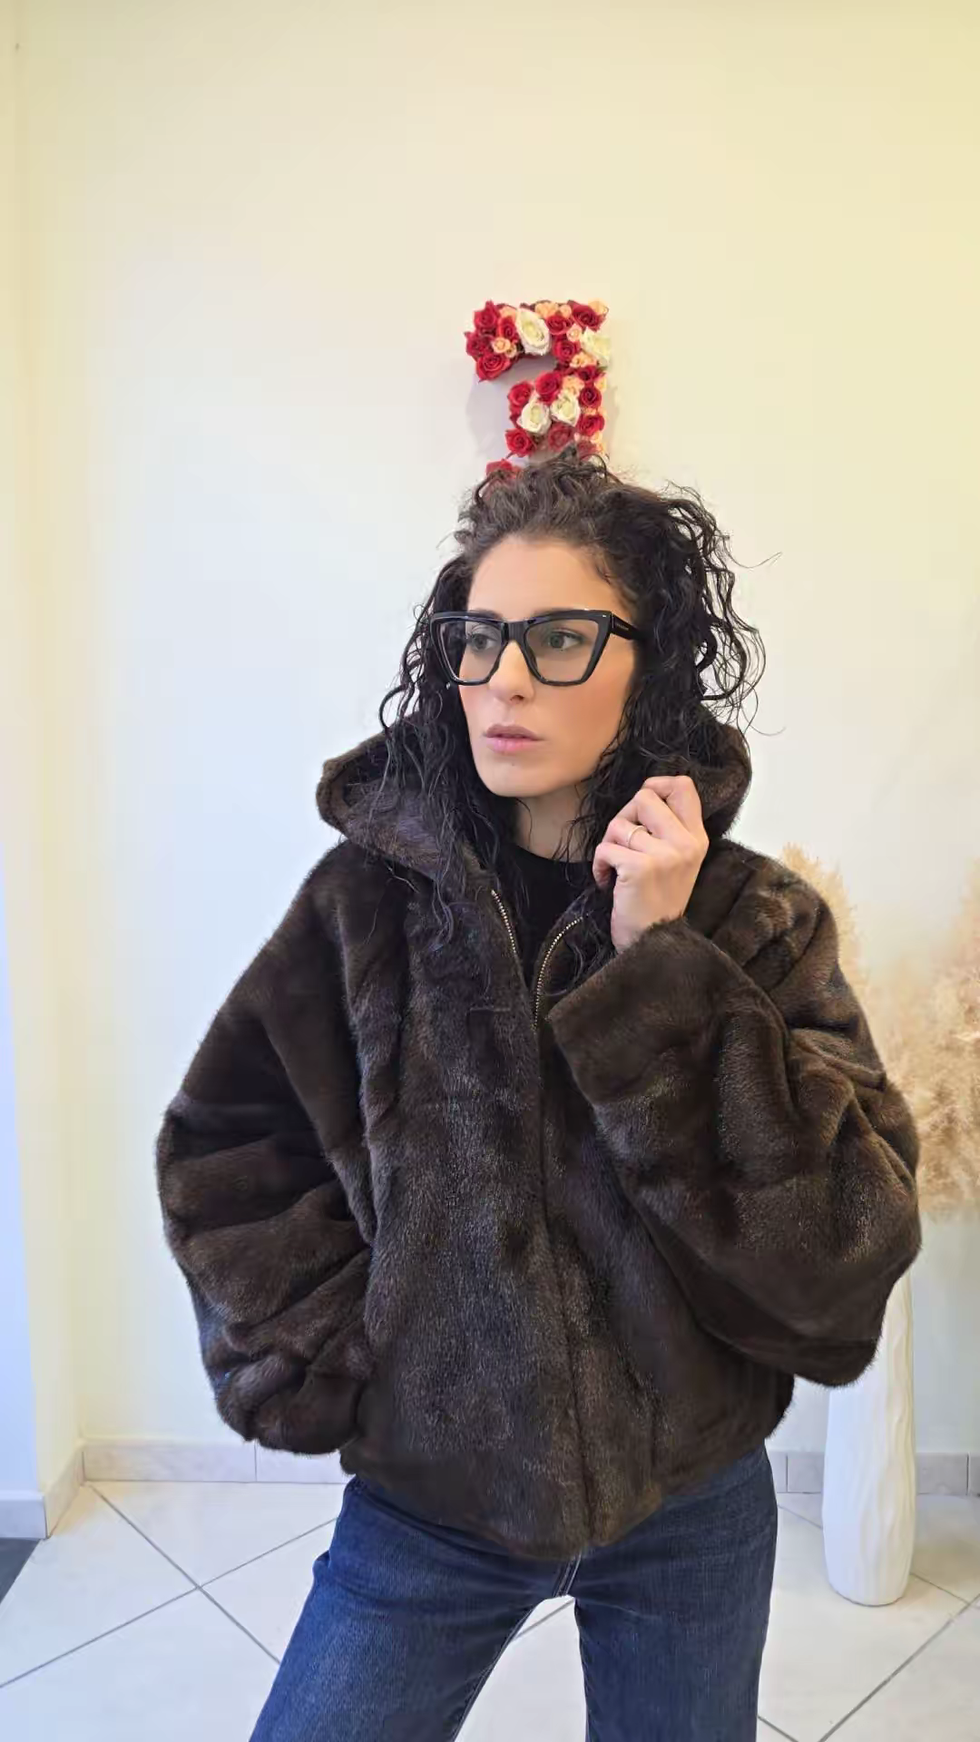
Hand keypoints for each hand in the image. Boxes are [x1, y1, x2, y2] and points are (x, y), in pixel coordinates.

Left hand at [594, 776, 708, 952]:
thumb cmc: (657, 900)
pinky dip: (599, 865)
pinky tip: (607, 882)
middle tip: (624, 845)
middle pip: (644, 798)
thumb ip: (668, 828)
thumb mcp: (677, 861)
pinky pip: (605, 848)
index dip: (657, 785)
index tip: (642, 805)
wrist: (654, 943)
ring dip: (609, 846)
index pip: (684, 787)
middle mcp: (686, 844)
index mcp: (697, 838)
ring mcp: (665, 855)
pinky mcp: (641, 868)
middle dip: (624, 818)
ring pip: (619, 825)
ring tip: (617, 869)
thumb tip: (644, 794)